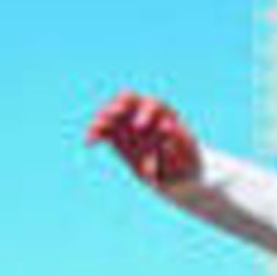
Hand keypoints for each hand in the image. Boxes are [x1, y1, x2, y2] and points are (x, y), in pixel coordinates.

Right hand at [87, 91, 201, 188]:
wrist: (179, 174)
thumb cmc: (187, 162)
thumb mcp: (188, 156)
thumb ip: (179, 144)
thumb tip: (169, 136)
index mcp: (164, 114)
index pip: (152, 105)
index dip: (145, 113)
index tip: (139, 127)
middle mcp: (144, 114)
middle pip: (128, 100)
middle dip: (119, 106)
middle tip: (113, 114)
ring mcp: (129, 123)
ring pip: (112, 112)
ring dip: (103, 118)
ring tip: (95, 130)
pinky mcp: (117, 135)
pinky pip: (102, 130)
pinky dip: (95, 133)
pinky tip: (89, 142)